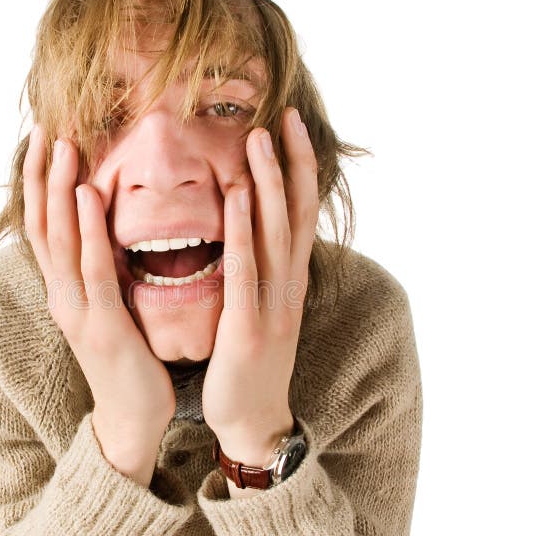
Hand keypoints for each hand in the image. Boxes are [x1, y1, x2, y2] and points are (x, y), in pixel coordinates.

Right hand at [22, 125, 175, 482]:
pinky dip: (86, 230)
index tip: (46, 142)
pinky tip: (86, 196)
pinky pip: (92, 270)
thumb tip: (106, 237)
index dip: (41, 185)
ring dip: (58, 190)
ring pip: (59, 240)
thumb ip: (102, 275)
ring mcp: (77, 311)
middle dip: (42, 176)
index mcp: (66, 292)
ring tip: (61, 147)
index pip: (46, 228)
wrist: (131, 419)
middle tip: (45, 129)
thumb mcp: (109, 310)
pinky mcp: (103, 326)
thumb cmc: (126, 362)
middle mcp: (62, 296)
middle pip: (43, 225)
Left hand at [202, 107, 318, 466]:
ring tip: (260, 140)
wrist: (252, 418)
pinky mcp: (249, 328)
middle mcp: (289, 286)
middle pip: (297, 214)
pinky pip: (245, 271)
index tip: (290, 126)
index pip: (300, 213)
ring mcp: (273, 306)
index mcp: (289, 280)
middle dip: (291, 163)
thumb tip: (251, 231)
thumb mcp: (262, 308)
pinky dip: (242, 231)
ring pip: (276, 233)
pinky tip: (235, 198)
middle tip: (283, 116)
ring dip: (270, 183)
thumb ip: (261, 270)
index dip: (299, 168)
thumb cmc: (251, 361)